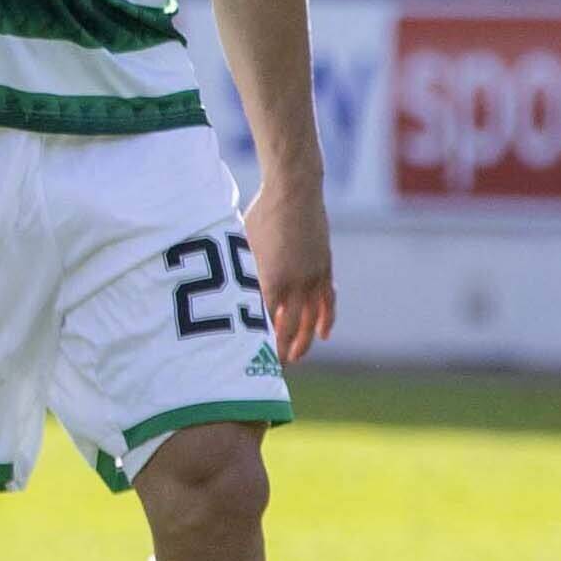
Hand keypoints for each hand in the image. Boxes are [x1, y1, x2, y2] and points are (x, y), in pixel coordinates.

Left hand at [246, 177, 336, 363]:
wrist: (294, 192)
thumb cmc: (260, 215)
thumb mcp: (244, 245)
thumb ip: (244, 272)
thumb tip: (232, 294)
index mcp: (270, 279)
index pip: (264, 322)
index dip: (259, 343)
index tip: (251, 359)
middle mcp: (294, 284)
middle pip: (289, 329)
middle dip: (280, 350)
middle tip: (273, 367)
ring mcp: (313, 278)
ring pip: (311, 321)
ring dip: (304, 342)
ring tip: (296, 358)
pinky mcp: (325, 270)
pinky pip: (328, 303)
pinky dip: (326, 320)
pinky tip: (323, 335)